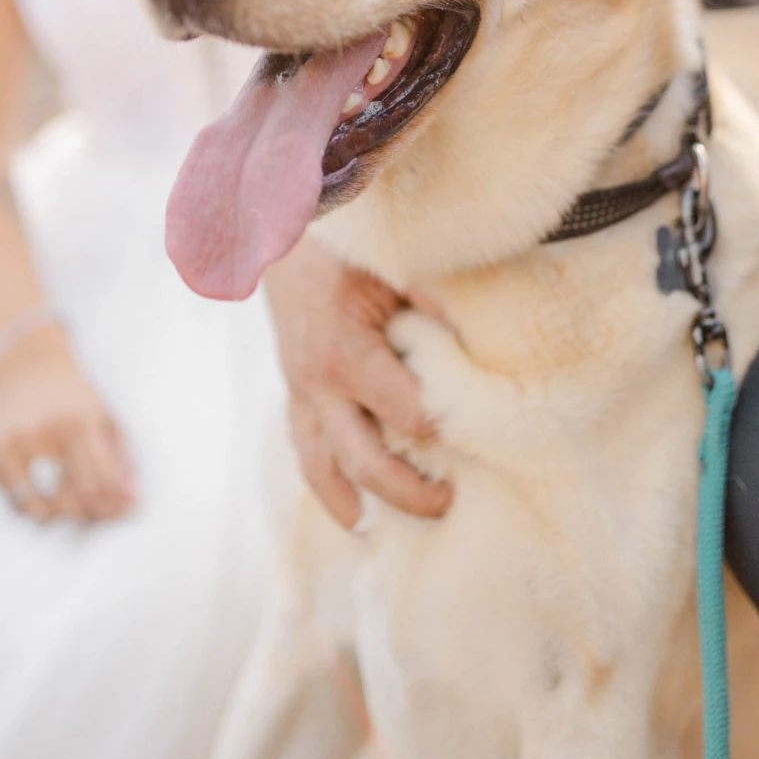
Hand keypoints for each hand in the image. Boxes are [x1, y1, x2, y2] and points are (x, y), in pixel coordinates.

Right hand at [0, 324, 136, 522]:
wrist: (29, 370)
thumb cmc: (75, 400)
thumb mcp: (106, 420)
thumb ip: (123, 462)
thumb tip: (135, 503)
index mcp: (79, 422)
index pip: (99, 482)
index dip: (112, 503)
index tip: (118, 509)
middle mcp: (44, 431)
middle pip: (70, 497)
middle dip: (88, 512)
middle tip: (95, 511)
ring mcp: (13, 442)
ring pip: (39, 505)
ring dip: (59, 515)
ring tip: (71, 506)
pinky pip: (13, 498)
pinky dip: (31, 506)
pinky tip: (44, 497)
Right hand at [264, 241, 451, 530]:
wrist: (278, 223)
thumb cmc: (344, 241)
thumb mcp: (394, 263)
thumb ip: (435, 303)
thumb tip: (480, 346)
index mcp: (343, 352)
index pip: (405, 414)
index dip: (442, 427)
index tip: (475, 434)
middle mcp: (315, 383)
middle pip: (363, 460)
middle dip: (407, 490)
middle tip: (449, 504)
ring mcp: (298, 390)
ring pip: (321, 466)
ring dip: (352, 504)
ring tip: (379, 535)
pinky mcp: (292, 389)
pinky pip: (305, 446)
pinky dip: (326, 481)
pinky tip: (348, 509)